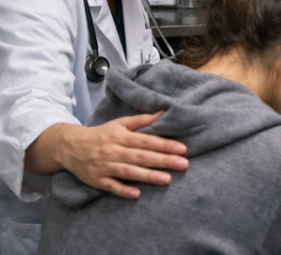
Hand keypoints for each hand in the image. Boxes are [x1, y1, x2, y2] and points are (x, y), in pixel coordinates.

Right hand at [55, 112, 187, 199]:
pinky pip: (111, 186)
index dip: (165, 145)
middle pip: (141, 157)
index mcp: (120, 136)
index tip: (182, 149)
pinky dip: (123, 190)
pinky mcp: (96, 180)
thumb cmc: (101, 134)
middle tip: (183, 164)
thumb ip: (142, 120)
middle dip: (163, 160)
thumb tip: (164, 113)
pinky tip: (136, 194)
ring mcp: (104, 166)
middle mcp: (113, 151)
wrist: (70, 146)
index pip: (146, 141)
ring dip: (148, 176)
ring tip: (167, 179)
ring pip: (129, 171)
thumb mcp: (120, 123)